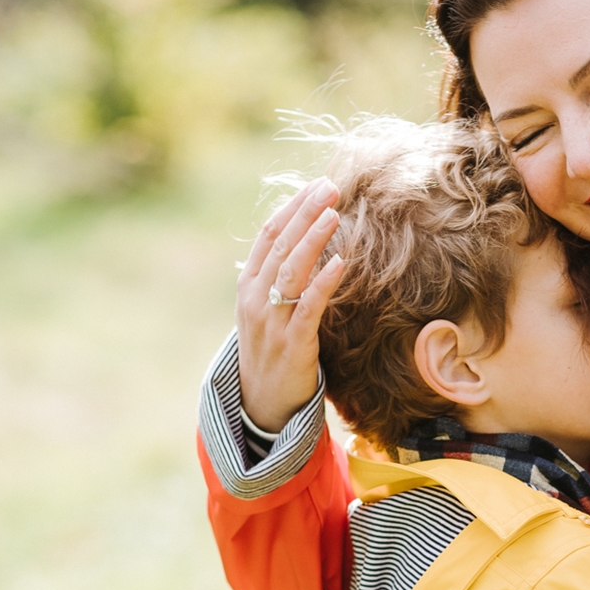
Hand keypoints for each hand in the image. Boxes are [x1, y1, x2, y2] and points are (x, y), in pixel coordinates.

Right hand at [236, 179, 343, 431]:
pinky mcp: (293, 344)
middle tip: (330, 186)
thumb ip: (279, 279)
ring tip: (333, 212)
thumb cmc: (271, 352)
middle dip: (305, 212)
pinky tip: (341, 262)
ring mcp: (272, 321)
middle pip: (281, 245)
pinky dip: (324, 282)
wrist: (261, 403)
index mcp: (248, 286)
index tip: (316, 185)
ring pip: (292, 270)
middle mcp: (255, 299)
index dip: (292, 207)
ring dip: (313, 238)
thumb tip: (305, 242)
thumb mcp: (266, 310)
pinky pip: (309, 307)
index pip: (269, 235)